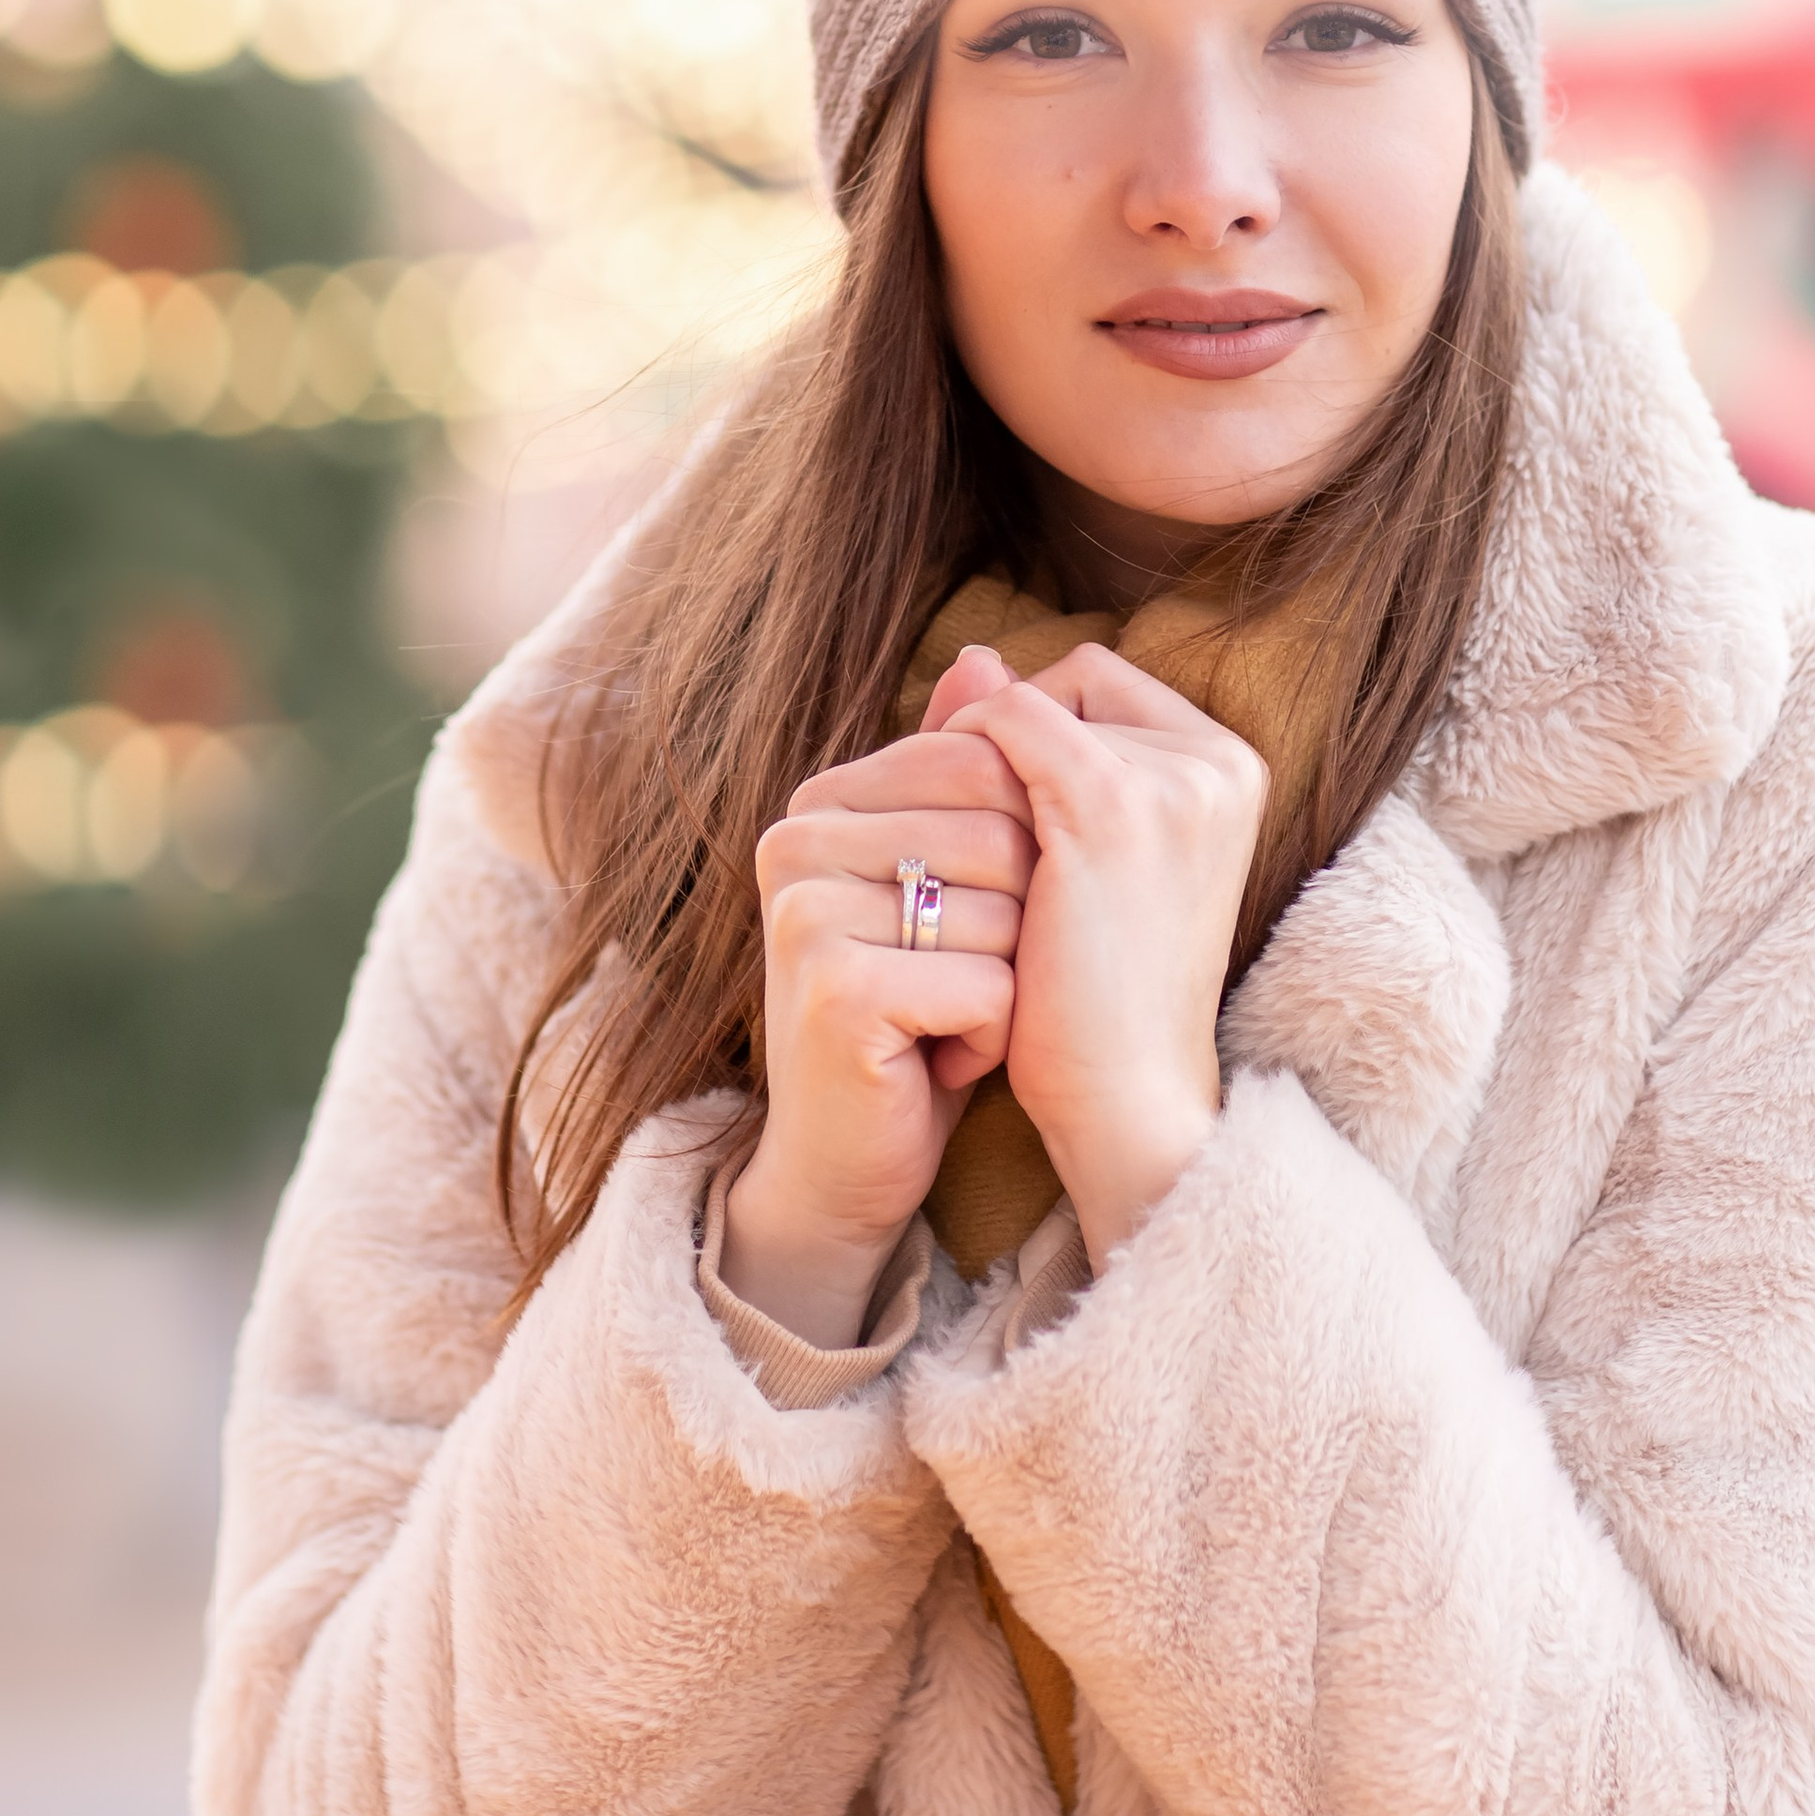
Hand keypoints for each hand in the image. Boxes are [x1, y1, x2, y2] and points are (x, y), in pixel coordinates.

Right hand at [722, 684, 1035, 1347]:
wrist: (851, 1160)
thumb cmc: (916, 1014)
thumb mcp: (948, 883)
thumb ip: (961, 770)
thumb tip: (986, 655)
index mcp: (819, 802)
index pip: (985, 762)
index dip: (1020, 855)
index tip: (967, 923)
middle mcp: (794, 843)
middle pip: (1001, 832)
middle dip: (1018, 924)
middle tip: (957, 982)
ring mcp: (805, 914)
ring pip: (1004, 912)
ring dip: (1008, 986)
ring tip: (944, 1022)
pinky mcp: (835, 990)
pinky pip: (990, 985)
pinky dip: (993, 1037)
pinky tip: (938, 1064)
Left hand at [939, 643, 1266, 1270]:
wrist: (1125, 1101)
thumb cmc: (1098, 995)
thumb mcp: (1082, 860)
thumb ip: (1040, 751)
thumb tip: (974, 650)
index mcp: (1228, 770)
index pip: (1102, 686)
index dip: (1031, 727)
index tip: (982, 803)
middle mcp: (1216, 761)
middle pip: (1069, 684)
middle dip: (997, 737)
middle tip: (951, 818)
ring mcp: (1170, 778)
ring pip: (1026, 702)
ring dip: (965, 757)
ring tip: (941, 839)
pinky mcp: (1109, 805)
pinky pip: (1000, 726)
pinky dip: (953, 766)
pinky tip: (940, 843)